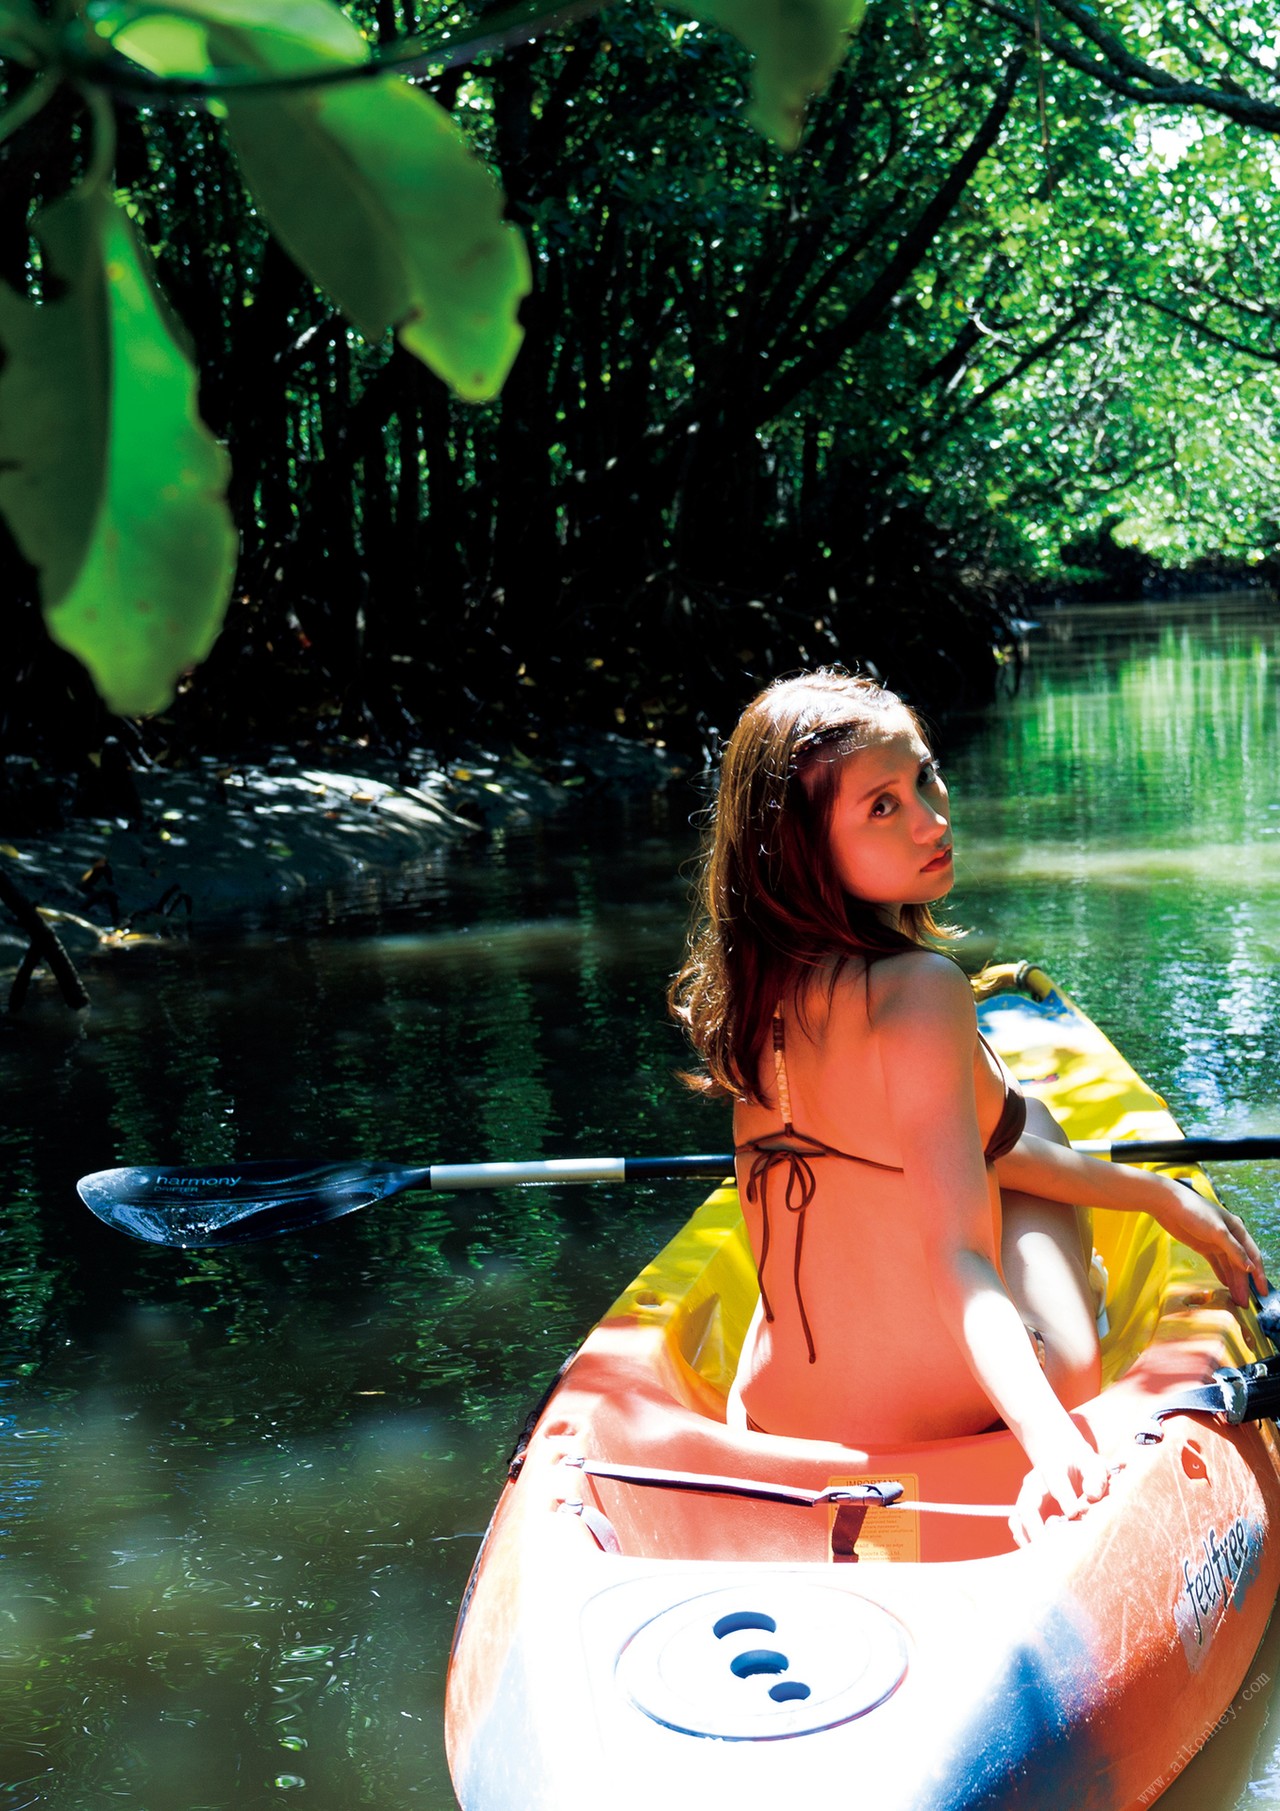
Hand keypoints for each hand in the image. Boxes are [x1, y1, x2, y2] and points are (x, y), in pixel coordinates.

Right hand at [1010, 1434, 1110, 1547]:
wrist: (1060, 1456)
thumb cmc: (1080, 1464)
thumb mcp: (1093, 1463)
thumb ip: (1096, 1477)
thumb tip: (1092, 1495)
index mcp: (1051, 1467)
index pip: (1055, 1482)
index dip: (1065, 1499)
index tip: (1075, 1514)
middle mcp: (1033, 1483)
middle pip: (1027, 1506)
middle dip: (1036, 1528)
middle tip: (1051, 1548)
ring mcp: (1026, 1497)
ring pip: (1017, 1520)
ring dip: (1029, 1539)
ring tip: (1045, 1557)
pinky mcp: (1024, 1510)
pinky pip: (1018, 1528)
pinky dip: (1026, 1541)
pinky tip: (1043, 1554)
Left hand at [1154, 1178, 1267, 1306]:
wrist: (1168, 1204)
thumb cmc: (1195, 1212)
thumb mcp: (1217, 1232)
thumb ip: (1234, 1250)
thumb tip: (1250, 1268)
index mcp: (1238, 1230)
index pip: (1253, 1256)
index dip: (1259, 1275)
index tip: (1262, 1292)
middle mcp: (1230, 1237)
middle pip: (1240, 1264)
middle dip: (1243, 1284)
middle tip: (1244, 1304)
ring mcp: (1216, 1242)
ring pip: (1229, 1265)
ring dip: (1233, 1282)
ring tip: (1236, 1300)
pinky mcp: (1203, 1246)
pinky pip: (1216, 1263)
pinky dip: (1221, 1274)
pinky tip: (1225, 1285)